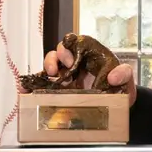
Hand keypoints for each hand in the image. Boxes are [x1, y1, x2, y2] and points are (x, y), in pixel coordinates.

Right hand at [22, 41, 137, 107]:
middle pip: (58, 53)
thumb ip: (124, 73)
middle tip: (56, 71)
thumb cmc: (121, 89)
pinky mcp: (59, 91)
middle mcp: (75, 63)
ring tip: (43, 80)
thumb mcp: (126, 80)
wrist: (120, 108)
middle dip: (54, 59)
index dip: (69, 47)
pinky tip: (25, 91)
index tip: (71, 59)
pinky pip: (42, 85)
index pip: (74, 43)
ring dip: (43, 71)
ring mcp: (66, 77)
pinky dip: (32, 86)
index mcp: (88, 55)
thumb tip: (114, 75)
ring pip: (48, 67)